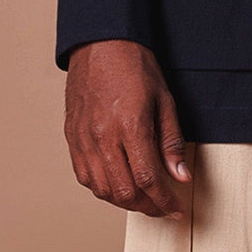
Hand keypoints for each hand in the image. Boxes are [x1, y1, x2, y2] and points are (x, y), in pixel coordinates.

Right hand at [63, 40, 189, 217]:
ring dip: (125, 201)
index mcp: (129, 126)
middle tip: (161, 206)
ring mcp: (84, 138)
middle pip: (124, 192)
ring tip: (142, 198)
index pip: (148, 180)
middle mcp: (103, 136)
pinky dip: (103, 189)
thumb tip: (180, 176)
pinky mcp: (72, 137)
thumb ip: (171, 142)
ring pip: (103, 190)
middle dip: (147, 207)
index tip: (176, 210)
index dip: (164, 202)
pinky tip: (117, 185)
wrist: (99, 42)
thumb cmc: (133, 66)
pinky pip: (85, 177)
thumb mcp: (164, 101)